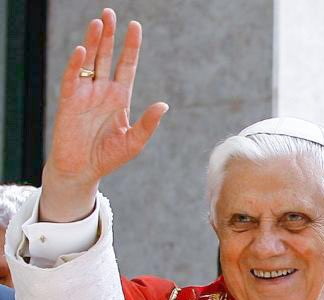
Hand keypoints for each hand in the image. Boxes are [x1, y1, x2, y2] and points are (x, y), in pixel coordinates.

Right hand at [40, 8, 167, 221]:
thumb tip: (164, 105)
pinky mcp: (69, 101)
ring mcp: (85, 93)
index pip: (127, 65)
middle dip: (109, 36)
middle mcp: (103, 90)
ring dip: (93, 42)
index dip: (131, 46)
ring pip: (90, 61)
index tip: (135, 26)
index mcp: (120, 97)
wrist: (83, 170)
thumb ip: (148, 124)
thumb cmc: (109, 157)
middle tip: (111, 13)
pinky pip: (73, 78)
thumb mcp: (134, 142)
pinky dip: (76, 64)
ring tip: (99, 22)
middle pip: (107, 56)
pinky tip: (82, 50)